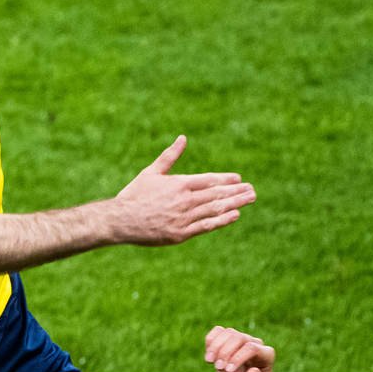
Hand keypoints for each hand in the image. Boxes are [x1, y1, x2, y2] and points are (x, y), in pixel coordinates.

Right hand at [112, 136, 256, 245]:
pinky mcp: (180, 234)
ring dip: (235, 203)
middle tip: (252, 190)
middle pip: (216, 194)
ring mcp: (184, 218)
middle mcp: (184, 200)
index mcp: (179, 183)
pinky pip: (206, 226)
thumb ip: (170, 156)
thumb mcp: (151, 172)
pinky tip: (234, 215)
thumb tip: (182, 138)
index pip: (208, 180)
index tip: (239, 179)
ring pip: (215, 209)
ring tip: (249, 199)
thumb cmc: (134, 195)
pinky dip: (222, 220)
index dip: (225, 180)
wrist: (120, 220)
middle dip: (236, 191)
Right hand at [205, 326, 274, 371]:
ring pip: (228, 332)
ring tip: (209, 362)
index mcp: (266, 355)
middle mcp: (255, 344)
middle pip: (239, 337)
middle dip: (225, 352)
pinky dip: (210, 341)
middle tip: (218, 367)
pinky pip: (218, 331)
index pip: (252, 348)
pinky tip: (209, 355)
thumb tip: (253, 371)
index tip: (227, 370)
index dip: (238, 357)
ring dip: (215, 347)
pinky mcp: (228, 339)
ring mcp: (241, 339)